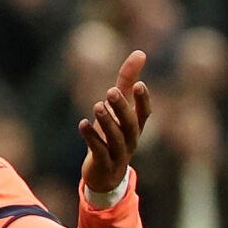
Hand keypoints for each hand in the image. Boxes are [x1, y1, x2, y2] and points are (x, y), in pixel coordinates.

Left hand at [80, 50, 151, 192]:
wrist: (105, 175)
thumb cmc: (113, 135)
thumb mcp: (118, 108)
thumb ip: (127, 81)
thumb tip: (141, 52)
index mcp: (136, 127)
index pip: (144, 114)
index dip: (143, 100)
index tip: (140, 84)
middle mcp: (130, 140)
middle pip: (130, 125)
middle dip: (122, 108)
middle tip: (110, 91)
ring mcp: (118, 155)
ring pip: (116, 139)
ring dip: (107, 122)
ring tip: (97, 105)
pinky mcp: (103, 165)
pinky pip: (99, 151)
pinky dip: (92, 138)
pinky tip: (82, 123)